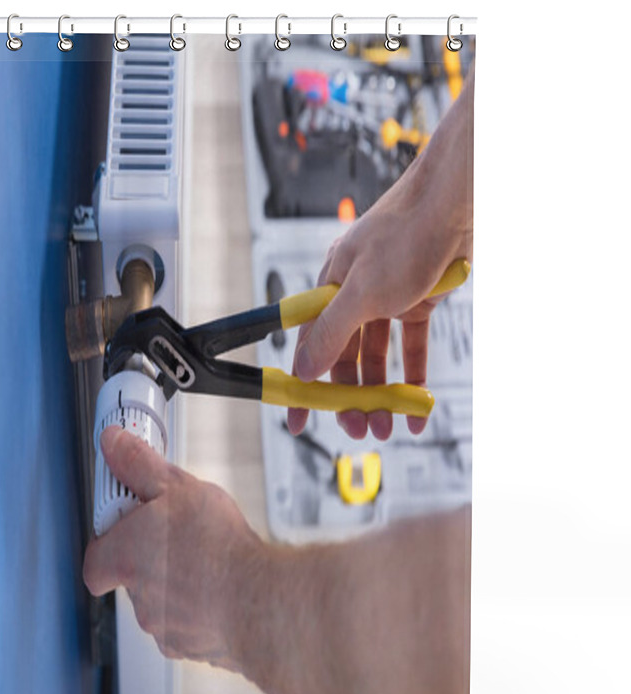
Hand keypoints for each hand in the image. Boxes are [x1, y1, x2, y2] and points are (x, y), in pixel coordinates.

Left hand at [83, 425, 263, 671]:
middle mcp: (139, 599)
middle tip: (181, 535)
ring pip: (164, 601)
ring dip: (180, 583)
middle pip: (134, 577)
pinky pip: (190, 624)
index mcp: (125, 558)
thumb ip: (139, 464)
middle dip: (153, 558)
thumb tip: (113, 443)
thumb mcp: (177, 486)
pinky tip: (223, 587)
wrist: (262, 601)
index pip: (94, 561)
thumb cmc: (217, 547)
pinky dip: (202, 608)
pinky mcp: (192, 648)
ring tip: (209, 560)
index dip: (109, 543)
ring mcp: (165, 627)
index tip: (129, 525)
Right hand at [287, 200, 450, 440]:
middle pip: (344, 358)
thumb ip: (332, 332)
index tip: (298, 421)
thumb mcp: (361, 291)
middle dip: (350, 396)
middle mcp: (353, 296)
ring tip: (389, 425)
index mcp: (329, 289)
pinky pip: (411, 347)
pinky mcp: (417, 301)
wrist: (458, 202)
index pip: (307, 348)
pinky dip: (414, 376)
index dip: (302, 387)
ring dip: (382, 393)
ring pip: (378, 358)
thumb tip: (304, 370)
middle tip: (361, 429)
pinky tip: (419, 405)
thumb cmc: (406, 235)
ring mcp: (386, 300)